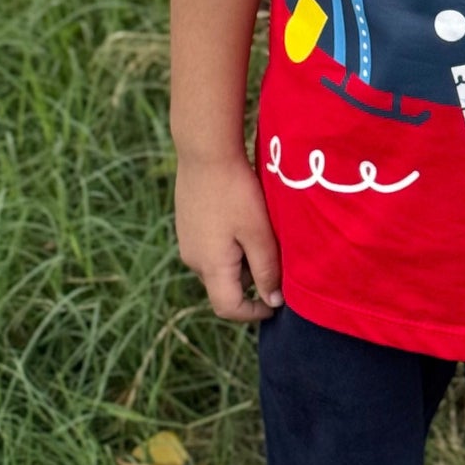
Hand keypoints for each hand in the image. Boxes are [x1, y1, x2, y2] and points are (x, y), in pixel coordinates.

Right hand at [175, 154, 282, 321]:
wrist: (205, 152)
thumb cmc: (236, 192)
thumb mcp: (259, 233)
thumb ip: (266, 270)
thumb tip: (273, 300)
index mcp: (210, 266)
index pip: (228, 308)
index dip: (254, 312)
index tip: (277, 303)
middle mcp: (193, 259)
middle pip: (225, 286)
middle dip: (251, 280)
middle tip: (275, 254)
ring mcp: (187, 240)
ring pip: (219, 264)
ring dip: (241, 259)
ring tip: (260, 230)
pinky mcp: (187, 224)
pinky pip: (211, 246)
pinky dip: (230, 242)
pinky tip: (243, 216)